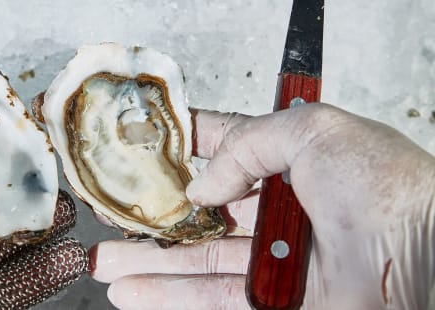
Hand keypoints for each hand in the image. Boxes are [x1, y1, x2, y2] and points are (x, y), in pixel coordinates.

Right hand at [89, 103, 434, 308]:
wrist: (427, 261)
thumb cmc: (389, 189)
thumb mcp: (315, 131)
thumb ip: (248, 143)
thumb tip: (205, 184)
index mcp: (292, 161)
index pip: (224, 150)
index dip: (182, 152)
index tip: (141, 155)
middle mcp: (281, 210)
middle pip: (201, 215)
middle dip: (154, 217)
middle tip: (115, 218)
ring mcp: (275, 260)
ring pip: (197, 261)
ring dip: (149, 263)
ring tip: (106, 261)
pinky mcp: (273, 302)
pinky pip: (211, 298)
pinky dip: (169, 297)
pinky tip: (134, 293)